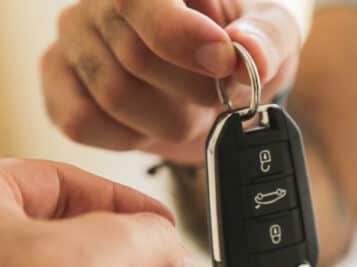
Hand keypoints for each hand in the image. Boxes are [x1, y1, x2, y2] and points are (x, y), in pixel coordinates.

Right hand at [41, 0, 300, 163]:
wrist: (208, 79)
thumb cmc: (235, 49)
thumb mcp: (269, 35)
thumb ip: (267, 38)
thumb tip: (247, 53)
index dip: (182, 37)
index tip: (223, 62)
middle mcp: (99, 1)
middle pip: (135, 55)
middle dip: (191, 91)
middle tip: (218, 97)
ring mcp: (73, 43)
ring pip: (114, 96)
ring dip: (168, 118)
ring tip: (187, 107)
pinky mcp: (59, 87)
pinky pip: (83, 122)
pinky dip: (129, 136)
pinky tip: (150, 122)